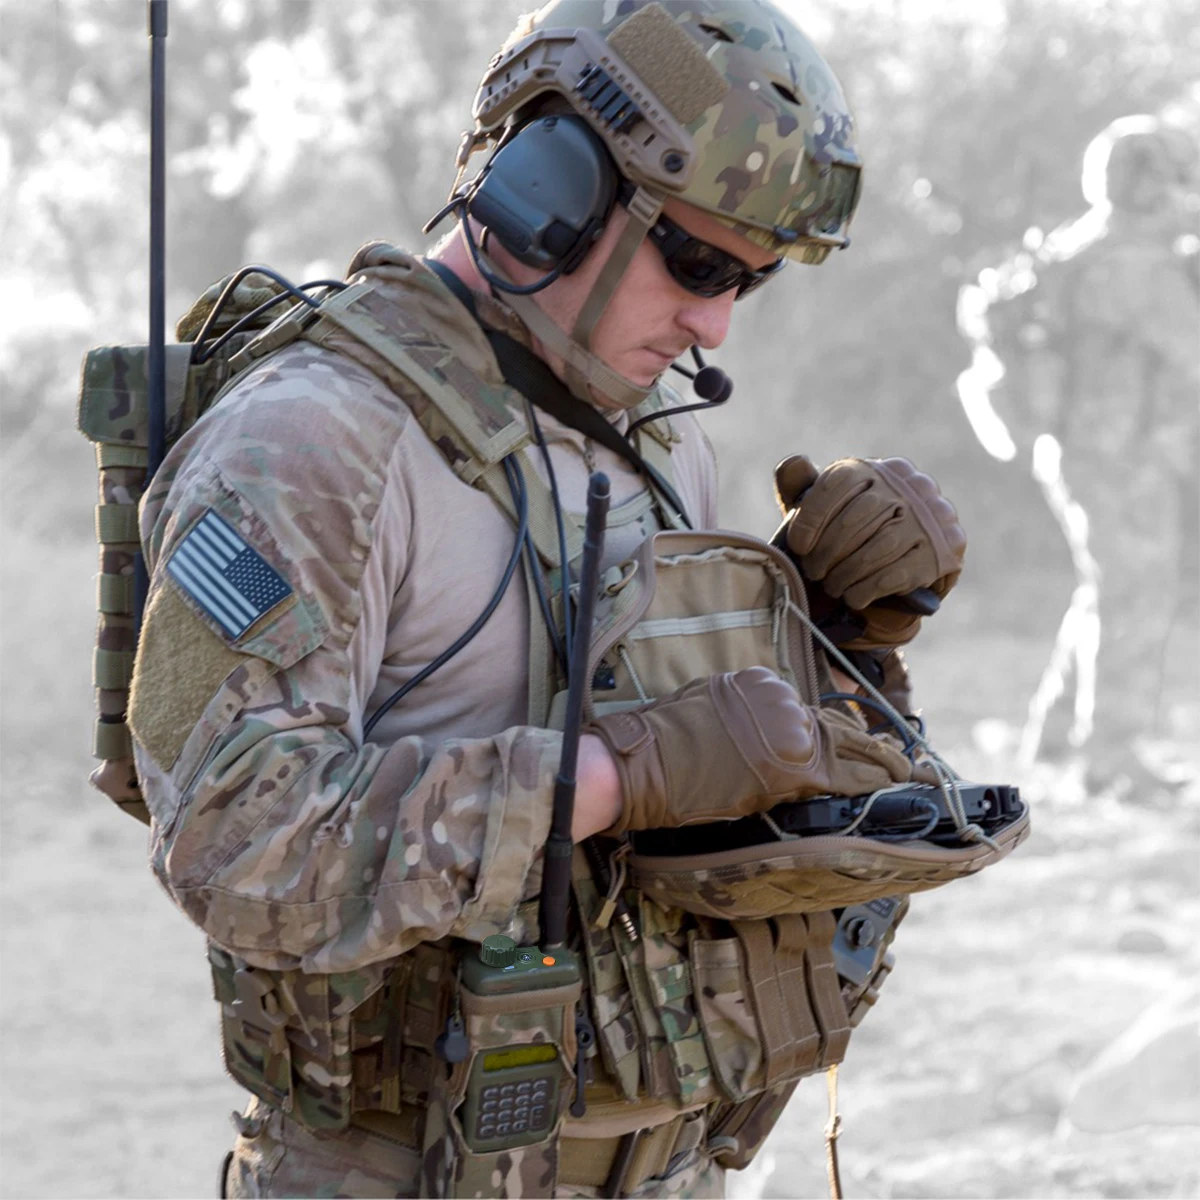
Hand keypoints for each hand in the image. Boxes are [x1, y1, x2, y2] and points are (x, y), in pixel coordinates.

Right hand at [584, 666, 917, 833]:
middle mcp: (784, 706)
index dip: (844, 736)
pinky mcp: (790, 772)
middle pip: (841, 730)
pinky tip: (892, 792)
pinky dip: (869, 786)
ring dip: (884, 767)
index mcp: (765, 687)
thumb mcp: (707, 702)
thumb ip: (746, 712)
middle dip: (877, 750)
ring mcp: (790, 736)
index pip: (815, 715)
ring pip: (850, 753)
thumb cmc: (662, 738)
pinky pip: (841, 780)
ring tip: (912, 777)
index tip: (863, 745)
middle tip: (908, 763)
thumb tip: (768, 732)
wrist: (644, 761)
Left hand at [776, 456, 965, 647]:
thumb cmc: (853, 536)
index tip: (798, 546)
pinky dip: (869, 587)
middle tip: (813, 572)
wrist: (904, 570)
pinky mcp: (943, 552)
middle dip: (828, 550)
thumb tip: (792, 465)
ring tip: (832, 586)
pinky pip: (899, 572)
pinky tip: (853, 597)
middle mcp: (908, 486)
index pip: (839, 481)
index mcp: (874, 470)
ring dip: (847, 572)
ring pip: (880, 546)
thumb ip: (803, 489)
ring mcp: (930, 518)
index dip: (812, 516)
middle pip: (859, 515)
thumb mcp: (825, 511)